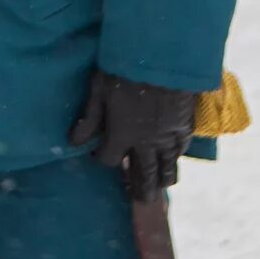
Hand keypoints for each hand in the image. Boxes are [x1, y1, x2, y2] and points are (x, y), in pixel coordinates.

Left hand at [69, 70, 200, 189]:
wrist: (163, 58)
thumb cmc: (124, 70)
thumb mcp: (98, 91)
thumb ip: (89, 119)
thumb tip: (74, 143)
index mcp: (122, 135)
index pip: (109, 159)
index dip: (101, 160)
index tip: (98, 156)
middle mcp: (147, 142)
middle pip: (144, 172)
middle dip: (141, 187)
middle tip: (142, 201)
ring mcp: (169, 136)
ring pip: (168, 165)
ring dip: (163, 178)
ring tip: (160, 187)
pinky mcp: (185, 126)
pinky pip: (181, 149)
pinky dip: (176, 157)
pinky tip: (174, 159)